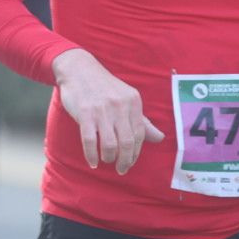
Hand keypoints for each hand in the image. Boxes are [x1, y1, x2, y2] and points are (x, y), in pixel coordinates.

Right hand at [52, 48, 164, 174]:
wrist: (78, 69)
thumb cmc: (104, 87)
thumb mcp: (126, 99)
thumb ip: (142, 120)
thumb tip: (160, 138)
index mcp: (133, 102)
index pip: (139, 134)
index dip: (136, 152)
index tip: (130, 161)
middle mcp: (120, 106)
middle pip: (127, 142)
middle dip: (125, 161)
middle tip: (121, 169)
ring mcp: (102, 110)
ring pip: (110, 144)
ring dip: (109, 158)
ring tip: (106, 161)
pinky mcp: (85, 113)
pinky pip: (90, 141)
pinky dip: (92, 155)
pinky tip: (93, 162)